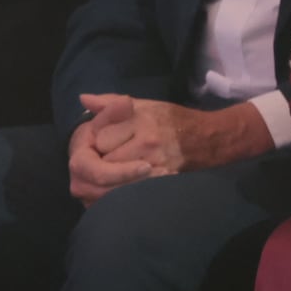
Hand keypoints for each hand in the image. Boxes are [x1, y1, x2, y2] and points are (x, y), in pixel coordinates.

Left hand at [68, 93, 267, 202]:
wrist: (207, 139)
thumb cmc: (171, 119)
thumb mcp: (143, 104)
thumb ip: (110, 102)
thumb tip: (83, 98)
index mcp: (139, 120)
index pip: (101, 138)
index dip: (97, 143)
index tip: (102, 143)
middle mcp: (146, 141)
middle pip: (106, 162)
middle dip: (101, 164)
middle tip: (104, 161)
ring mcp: (155, 163)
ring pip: (116, 180)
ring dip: (109, 180)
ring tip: (111, 176)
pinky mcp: (161, 179)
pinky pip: (130, 191)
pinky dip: (121, 191)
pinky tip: (121, 187)